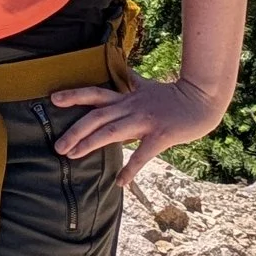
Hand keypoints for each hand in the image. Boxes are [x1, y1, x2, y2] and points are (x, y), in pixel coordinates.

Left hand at [51, 73, 229, 186]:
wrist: (201, 99)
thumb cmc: (174, 95)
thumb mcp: (149, 85)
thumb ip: (133, 82)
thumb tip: (125, 73)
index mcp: (127, 97)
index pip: (95, 94)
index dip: (74, 95)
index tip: (54, 98)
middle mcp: (131, 107)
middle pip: (97, 116)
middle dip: (75, 130)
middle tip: (57, 146)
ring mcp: (144, 121)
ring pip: (111, 132)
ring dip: (89, 144)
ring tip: (72, 156)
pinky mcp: (160, 135)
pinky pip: (142, 154)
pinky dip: (131, 169)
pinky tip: (120, 183)